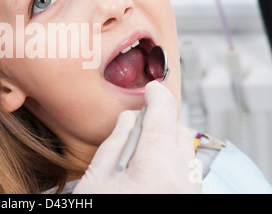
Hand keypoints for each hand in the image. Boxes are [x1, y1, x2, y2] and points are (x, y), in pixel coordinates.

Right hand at [74, 81, 200, 193]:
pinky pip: (186, 172)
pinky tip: (148, 174)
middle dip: (160, 124)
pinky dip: (170, 164)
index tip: (152, 88)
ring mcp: (190, 192)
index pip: (164, 116)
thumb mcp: (97, 178)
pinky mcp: (189, 199)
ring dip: (166, 145)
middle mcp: (182, 181)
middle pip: (179, 132)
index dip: (157, 96)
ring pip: (185, 152)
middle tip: (135, 131)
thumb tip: (130, 118)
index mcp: (157, 169)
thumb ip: (117, 141)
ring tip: (138, 160)